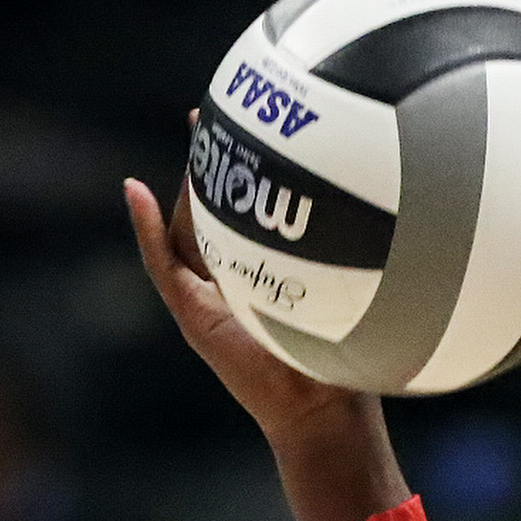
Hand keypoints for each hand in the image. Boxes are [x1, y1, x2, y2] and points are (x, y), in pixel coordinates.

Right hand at [127, 152, 413, 520]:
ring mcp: (205, 296)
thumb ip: (339, 254)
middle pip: (210, 210)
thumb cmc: (345, 354)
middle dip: (211, 162)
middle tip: (210, 114)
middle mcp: (231, 279)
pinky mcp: (190, 315)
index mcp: (263, 271)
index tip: (245, 120)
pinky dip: (144, 228)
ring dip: (188, 182)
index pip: (242, 209)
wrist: (320, 406)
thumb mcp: (344, 291)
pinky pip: (159, 263)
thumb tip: (386, 203)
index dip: (239, 167)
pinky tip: (134, 190)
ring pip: (185, 226)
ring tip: (196, 136)